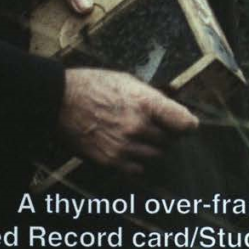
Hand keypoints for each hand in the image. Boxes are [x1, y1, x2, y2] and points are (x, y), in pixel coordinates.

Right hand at [57, 68, 197, 173]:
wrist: (60, 101)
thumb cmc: (93, 85)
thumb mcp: (127, 80)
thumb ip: (152, 96)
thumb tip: (174, 101)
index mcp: (145, 103)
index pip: (185, 124)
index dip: (188, 124)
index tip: (186, 125)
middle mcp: (138, 127)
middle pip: (171, 141)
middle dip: (166, 133)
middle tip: (153, 125)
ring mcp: (125, 146)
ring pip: (156, 155)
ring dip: (152, 147)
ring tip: (136, 134)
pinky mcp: (111, 161)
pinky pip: (137, 168)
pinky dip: (136, 161)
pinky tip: (126, 147)